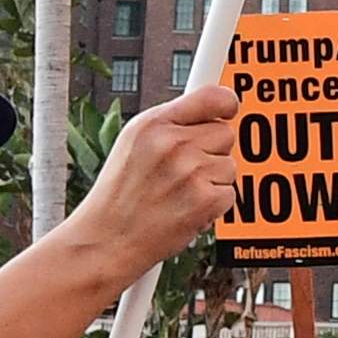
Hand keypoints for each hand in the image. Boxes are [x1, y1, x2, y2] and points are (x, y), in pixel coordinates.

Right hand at [63, 82, 240, 271]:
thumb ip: (171, 123)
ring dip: (212, 181)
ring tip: (179, 193)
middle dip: (212, 150)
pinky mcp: (205, 200)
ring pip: (229, 165)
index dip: (227, 104)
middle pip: (226, 133)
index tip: (229, 111)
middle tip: (184, 170)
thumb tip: (211, 110)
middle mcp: (173, 144)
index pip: (212, 97)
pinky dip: (213, 205)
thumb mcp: (133, 143)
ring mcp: (190, 172)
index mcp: (154, 124)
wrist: (107, 241)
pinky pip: (230, 194)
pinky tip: (185, 209)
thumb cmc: (120, 195)